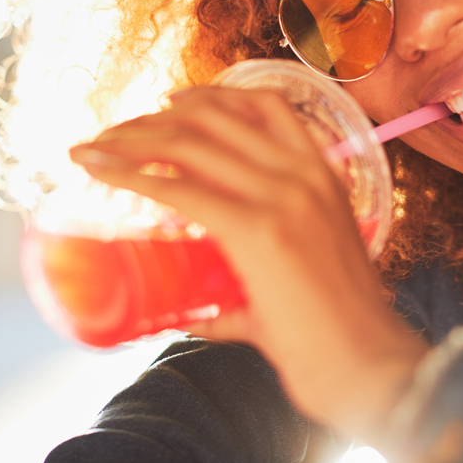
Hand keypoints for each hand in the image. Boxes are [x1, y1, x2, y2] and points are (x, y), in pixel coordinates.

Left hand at [68, 86, 426, 439]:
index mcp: (324, 176)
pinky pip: (180, 190)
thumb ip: (250, 287)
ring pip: (190, 143)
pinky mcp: (257, 231)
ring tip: (92, 149)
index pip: (268, 105)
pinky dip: (131, 176)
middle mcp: (304, 175)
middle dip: (154, 119)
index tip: (171, 102)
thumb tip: (193, 313)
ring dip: (130, 140)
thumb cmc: (341, 334)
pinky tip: (100, 172)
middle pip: (215, 118)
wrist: (370, 366)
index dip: (212, 96)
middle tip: (114, 135)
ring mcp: (283, 198)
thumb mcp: (308, 276)